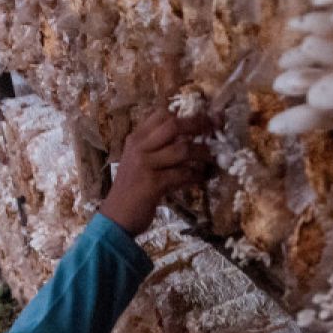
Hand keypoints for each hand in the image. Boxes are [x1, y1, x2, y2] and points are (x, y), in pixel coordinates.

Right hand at [99, 108, 213, 235]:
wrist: (116, 217)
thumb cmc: (131, 189)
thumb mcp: (139, 162)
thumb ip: (158, 148)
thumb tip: (190, 138)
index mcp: (136, 139)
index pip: (161, 115)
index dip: (186, 115)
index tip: (204, 119)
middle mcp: (139, 147)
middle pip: (173, 125)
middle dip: (199, 125)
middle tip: (216, 130)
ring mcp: (145, 165)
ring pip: (182, 149)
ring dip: (203, 153)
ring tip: (213, 158)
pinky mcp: (153, 184)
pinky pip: (182, 174)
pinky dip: (196, 175)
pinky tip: (202, 178)